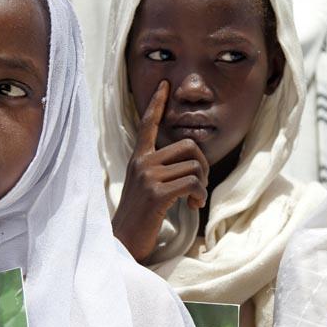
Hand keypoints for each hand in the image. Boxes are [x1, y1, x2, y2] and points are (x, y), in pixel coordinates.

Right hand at [112, 80, 209, 262]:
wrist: (123, 241)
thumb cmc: (139, 217)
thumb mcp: (146, 187)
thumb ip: (161, 170)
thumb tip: (191, 164)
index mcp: (138, 158)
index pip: (147, 124)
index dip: (157, 103)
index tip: (164, 84)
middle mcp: (142, 162)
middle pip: (188, 145)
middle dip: (203, 165)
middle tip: (200, 185)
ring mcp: (148, 176)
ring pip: (194, 167)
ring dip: (202, 186)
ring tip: (194, 200)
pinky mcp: (156, 192)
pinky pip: (193, 183)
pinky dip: (200, 195)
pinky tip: (193, 206)